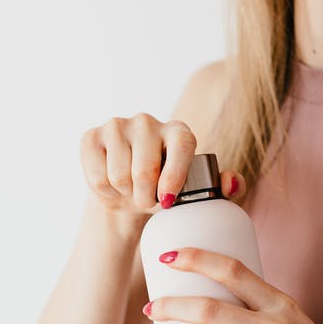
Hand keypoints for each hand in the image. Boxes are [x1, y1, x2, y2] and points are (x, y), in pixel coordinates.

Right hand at [79, 113, 244, 216]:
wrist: (127, 194)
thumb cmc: (166, 190)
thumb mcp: (196, 192)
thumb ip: (221, 187)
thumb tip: (231, 183)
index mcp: (178, 131)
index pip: (182, 144)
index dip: (176, 174)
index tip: (169, 200)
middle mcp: (147, 121)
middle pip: (145, 168)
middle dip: (146, 197)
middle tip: (148, 202)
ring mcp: (116, 126)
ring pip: (119, 175)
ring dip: (125, 195)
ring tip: (131, 192)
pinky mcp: (91, 137)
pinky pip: (97, 176)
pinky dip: (105, 191)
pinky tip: (112, 186)